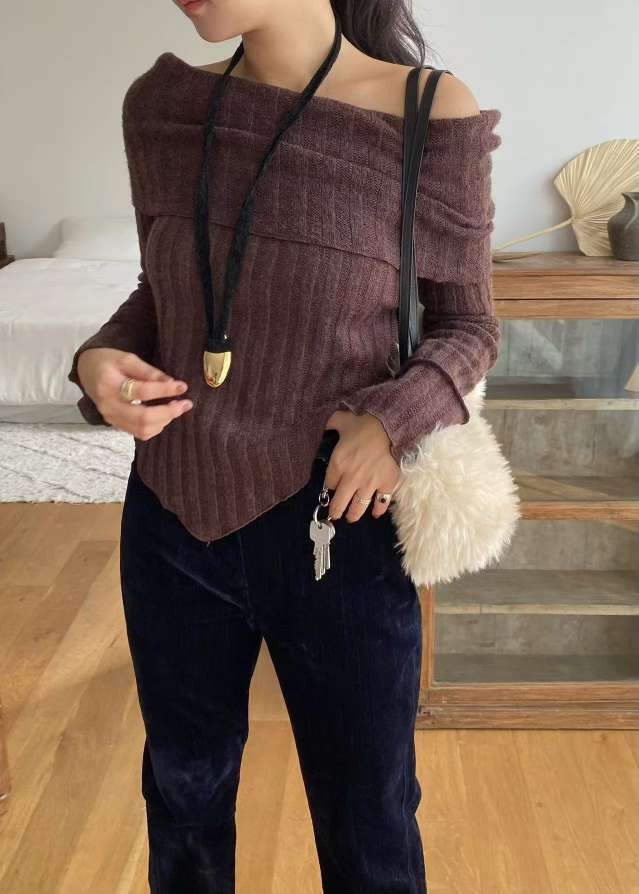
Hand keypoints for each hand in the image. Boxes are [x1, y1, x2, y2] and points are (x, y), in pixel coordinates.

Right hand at [76, 348, 192, 438]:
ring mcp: (111, 418)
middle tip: (185, 404)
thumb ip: (148, 371)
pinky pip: (138, 433)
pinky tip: (163, 415)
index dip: (164, 390)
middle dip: (168, 413)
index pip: (141, 391)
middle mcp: (108, 405)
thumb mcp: (127, 358)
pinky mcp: (115, 424)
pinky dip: (155, 427)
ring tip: (176, 408)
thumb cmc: (108, 362)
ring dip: (164, 421)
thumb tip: (172, 383)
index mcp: (109, 384)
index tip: (182, 386)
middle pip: (142, 418)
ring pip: (142, 429)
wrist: (87, 371)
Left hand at [322, 409, 400, 521]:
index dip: (331, 485)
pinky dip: (379, 510)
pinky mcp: (387, 484)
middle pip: (340, 502)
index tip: (334, 485)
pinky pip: (382, 503)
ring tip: (351, 518)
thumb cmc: (363, 422)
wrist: (388, 425)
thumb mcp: (341, 420)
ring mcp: (370, 483)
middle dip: (336, 511)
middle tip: (335, 515)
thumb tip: (327, 427)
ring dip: (353, 515)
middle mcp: (352, 478)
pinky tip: (375, 513)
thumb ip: (331, 425)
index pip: (330, 484)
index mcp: (338, 464)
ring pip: (358, 507)